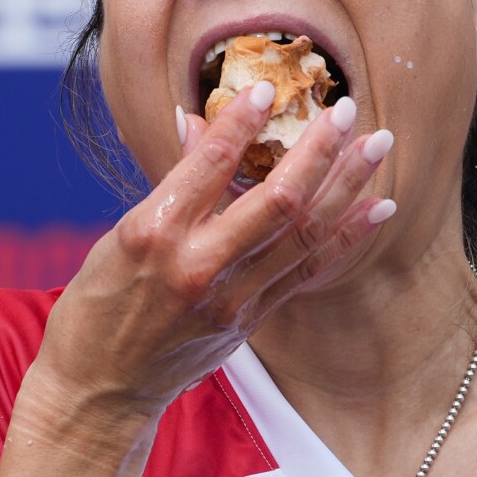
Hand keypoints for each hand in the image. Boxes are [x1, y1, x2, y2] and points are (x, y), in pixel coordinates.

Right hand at [29, 83, 394, 420]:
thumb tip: (197, 123)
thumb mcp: (117, 234)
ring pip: (304, 233)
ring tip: (378, 143)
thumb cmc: (98, 305)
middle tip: (345, 107)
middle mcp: (199, 264)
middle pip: (276, 199)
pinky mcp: (251, 319)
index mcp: (156, 231)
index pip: (212, 161)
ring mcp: (231, 297)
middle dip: (318, 149)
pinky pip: (309, 269)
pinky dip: (346, 236)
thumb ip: (170, 182)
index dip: (244, 120)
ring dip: (347, 184)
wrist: (100, 389)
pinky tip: (376, 206)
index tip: (268, 86)